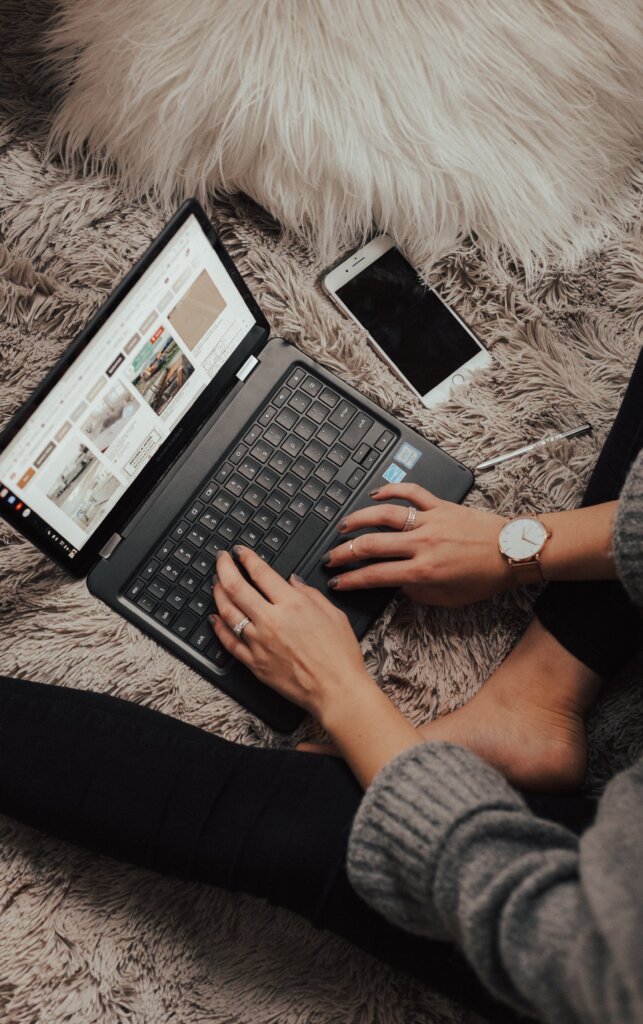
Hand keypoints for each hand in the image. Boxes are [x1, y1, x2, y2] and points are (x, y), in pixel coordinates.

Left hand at [210, 546, 372, 721]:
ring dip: (218, 593)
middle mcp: (271, 620)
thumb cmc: (339, 656)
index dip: (246, 558)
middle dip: (224, 568)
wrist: (336, 690)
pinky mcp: (254, 663)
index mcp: (292, 604)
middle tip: (220, 559)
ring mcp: (259, 642)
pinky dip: (218, 628)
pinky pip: (229, 642)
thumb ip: (309, 593)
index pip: (260, 572)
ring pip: (227, 612)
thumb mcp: (333, 614)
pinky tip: (214, 618)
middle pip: (236, 587)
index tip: (240, 551)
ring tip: (216, 583)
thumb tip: (292, 581)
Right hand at [322, 483, 511, 606]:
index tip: (337, 581)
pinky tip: (376, 494)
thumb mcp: (448, 599)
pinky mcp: (440, 505)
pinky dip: (391, 490)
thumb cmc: (485, 577)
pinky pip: (411, 492)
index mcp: (423, 571)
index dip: (351, 580)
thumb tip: (398, 585)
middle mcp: (422, 544)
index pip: (376, 575)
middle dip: (344, 552)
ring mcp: (430, 521)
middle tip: (331, 556)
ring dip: (358, 520)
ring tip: (343, 526)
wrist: (512, 552)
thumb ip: (418, 594)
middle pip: (371, 545)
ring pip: (384, 515)